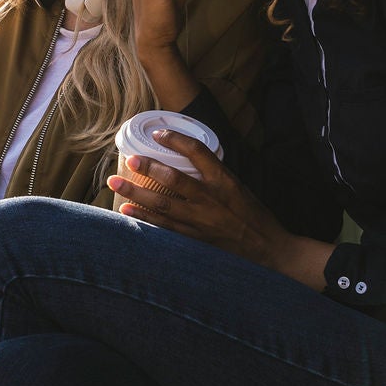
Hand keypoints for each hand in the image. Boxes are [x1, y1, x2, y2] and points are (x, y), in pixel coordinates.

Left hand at [108, 129, 331, 289]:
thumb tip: (184, 163)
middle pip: (173, 179)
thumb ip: (213, 176)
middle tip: (129, 160)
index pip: (198, 151)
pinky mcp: (195, 240)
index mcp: (225, 181)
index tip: (158, 134)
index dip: (176, 140)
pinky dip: (144, 219)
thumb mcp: (239, 188)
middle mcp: (211, 199)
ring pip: (163, 205)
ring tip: (115, 184)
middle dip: (148, 168)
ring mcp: (201, 222)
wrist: (269, 251)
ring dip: (136, 194)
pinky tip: (127, 211)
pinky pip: (164, 227)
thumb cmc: (255, 217)